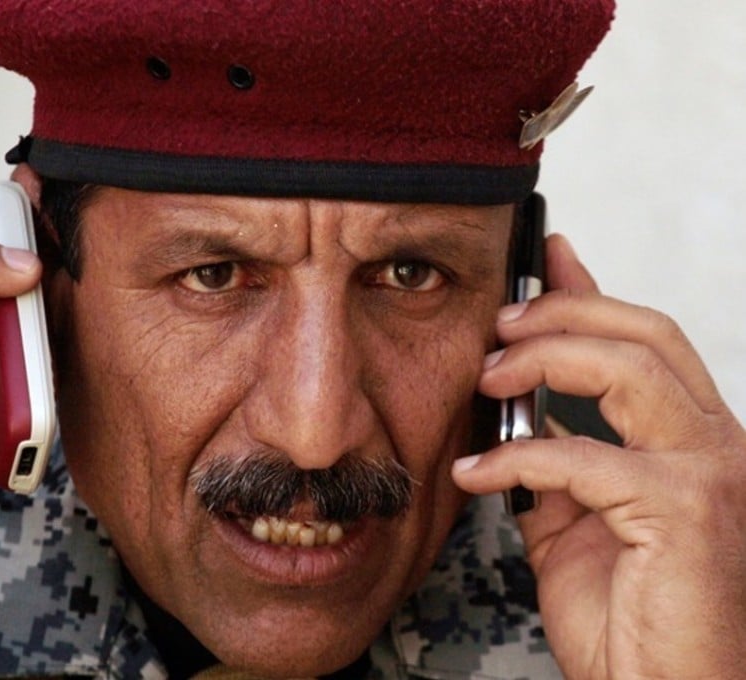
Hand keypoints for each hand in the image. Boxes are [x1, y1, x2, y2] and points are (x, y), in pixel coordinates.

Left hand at [453, 234, 745, 678]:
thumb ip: (555, 462)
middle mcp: (717, 444)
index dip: (592, 292)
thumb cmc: (629, 619)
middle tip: (499, 326)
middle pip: (646, 335)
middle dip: (562, 315)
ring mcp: (713, 472)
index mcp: (693, 442)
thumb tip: (516, 412)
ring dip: (543, 361)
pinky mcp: (688, 510)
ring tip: (486, 380)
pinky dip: (517, 458)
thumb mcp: (574, 523)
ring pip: (629, 370)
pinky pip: (584, 458)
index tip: (546, 255)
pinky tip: (476, 475)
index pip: (647, 341)